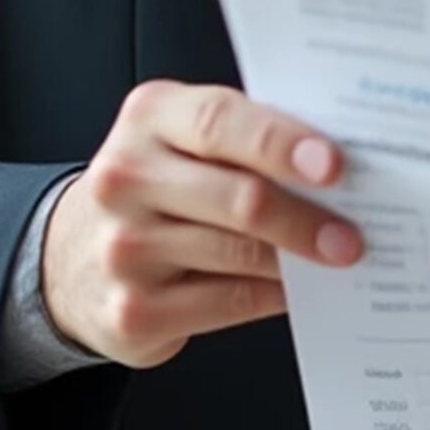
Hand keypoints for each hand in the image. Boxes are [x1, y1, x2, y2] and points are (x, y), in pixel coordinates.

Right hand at [42, 82, 361, 368]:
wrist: (75, 255)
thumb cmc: (160, 183)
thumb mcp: (186, 139)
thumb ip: (249, 136)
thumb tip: (340, 165)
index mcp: (149, 118)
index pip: (220, 122)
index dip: (282, 143)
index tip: (334, 165)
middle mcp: (125, 179)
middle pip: (238, 197)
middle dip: (307, 216)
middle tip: (354, 232)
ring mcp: (123, 249)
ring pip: (238, 254)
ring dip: (299, 258)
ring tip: (340, 255)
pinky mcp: (132, 311)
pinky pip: (228, 302)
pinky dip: (274, 294)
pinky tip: (298, 286)